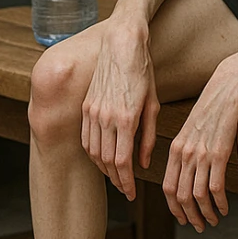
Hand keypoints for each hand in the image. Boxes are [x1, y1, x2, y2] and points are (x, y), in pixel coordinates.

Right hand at [81, 25, 159, 201]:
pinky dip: (92, 153)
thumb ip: (147, 136)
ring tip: (115, 177)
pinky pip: (85, 138)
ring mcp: (92, 112)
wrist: (122, 44)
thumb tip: (143, 163)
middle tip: (125, 190)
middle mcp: (105, 118)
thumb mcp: (153, 105)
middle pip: (107, 161)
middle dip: (116, 179)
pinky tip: (101, 158)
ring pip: (93, 152)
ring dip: (103, 168)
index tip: (131, 194)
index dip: (126, 182)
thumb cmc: (143, 73)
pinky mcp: (85, 106)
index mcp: (125, 119)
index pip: (123, 162)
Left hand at [162, 63, 237, 230]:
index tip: (182, 219)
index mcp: (176, 149)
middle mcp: (185, 154)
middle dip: (189, 216)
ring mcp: (201, 154)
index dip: (174, 208)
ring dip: (204, 214)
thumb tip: (188, 173)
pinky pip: (215, 188)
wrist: (229, 88)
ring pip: (196, 196)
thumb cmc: (213, 109)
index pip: (168, 187)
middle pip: (180, 196)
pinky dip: (218, 203)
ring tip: (213, 221)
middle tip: (199, 226)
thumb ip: (187, 151)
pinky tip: (224, 208)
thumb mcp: (193, 130)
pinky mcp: (219, 153)